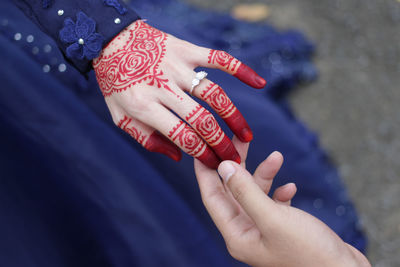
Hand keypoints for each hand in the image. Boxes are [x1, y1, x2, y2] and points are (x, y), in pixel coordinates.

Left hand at [93, 20, 265, 168]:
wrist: (111, 40)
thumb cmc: (116, 83)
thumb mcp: (120, 117)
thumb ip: (147, 139)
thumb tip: (179, 157)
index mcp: (144, 106)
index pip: (182, 136)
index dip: (202, 154)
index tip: (216, 165)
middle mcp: (163, 86)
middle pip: (201, 120)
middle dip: (221, 143)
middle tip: (234, 158)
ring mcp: (177, 66)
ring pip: (214, 94)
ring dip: (234, 116)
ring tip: (246, 135)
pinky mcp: (187, 50)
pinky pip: (218, 58)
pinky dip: (240, 69)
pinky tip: (258, 82)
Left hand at [194, 137, 370, 266]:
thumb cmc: (309, 253)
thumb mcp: (273, 218)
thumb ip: (246, 192)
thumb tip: (223, 167)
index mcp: (237, 235)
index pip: (212, 198)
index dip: (206, 172)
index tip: (204, 148)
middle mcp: (247, 232)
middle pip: (234, 191)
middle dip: (238, 166)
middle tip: (240, 140)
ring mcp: (264, 229)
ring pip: (256, 194)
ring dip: (265, 175)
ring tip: (277, 156)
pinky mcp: (282, 227)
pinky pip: (273, 203)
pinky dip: (280, 192)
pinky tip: (290, 188)